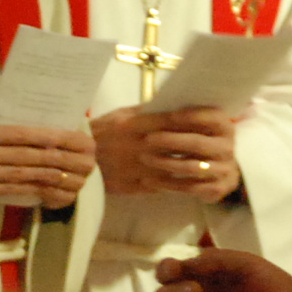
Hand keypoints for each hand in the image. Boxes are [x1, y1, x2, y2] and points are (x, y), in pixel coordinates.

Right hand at [0, 121, 97, 208]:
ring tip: (82, 178)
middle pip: (38, 155)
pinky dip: (44, 192)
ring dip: (62, 178)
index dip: (62, 138)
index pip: (32, 134)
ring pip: (33, 175)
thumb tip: (51, 137)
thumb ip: (10, 134)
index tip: (85, 141)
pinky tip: (61, 193)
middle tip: (91, 163)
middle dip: (70, 159)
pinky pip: (22, 191)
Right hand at [93, 104, 242, 203]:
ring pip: (172, 169)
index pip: (168, 120)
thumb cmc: (100, 133)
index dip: (190, 120)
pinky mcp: (133, 186)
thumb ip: (145, 112)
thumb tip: (170, 104)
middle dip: (195, 144)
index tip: (207, 120)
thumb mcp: (119, 116)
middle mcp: (135, 146)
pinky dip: (177, 184)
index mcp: (131, 125)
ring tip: (207, 164)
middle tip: (214, 143)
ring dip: (191, 167)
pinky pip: (162, 186)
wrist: (78, 161)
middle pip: (174, 145)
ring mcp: (134, 168)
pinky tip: (191, 181)